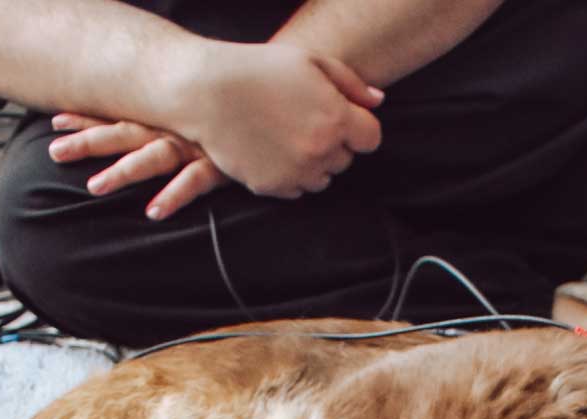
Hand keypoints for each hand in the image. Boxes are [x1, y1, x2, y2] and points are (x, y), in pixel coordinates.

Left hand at [49, 115, 224, 218]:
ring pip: (150, 156)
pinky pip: (193, 181)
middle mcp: (176, 124)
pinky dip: (173, 196)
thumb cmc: (241, 107)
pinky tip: (152, 212)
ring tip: (93, 187)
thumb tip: (158, 132)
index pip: (120, 114)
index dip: (88, 118)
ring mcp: (198, 143)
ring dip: (121, 172)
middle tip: (54, 152)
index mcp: (168, 112)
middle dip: (87, 141)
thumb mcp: (204, 108)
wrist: (288, 96)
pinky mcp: (222, 163)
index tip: (54, 121)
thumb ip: (182, 118)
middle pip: (123, 132)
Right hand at [178, 40, 383, 199]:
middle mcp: (321, 151)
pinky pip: (296, 189)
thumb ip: (350, 83)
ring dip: (313, 162)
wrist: (208, 92)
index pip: (371, 139)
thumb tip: (378, 102)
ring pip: (323, 179)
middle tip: (305, 120)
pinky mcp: (275, 188)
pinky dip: (290, 175)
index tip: (343, 118)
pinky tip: (272, 149)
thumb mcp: (310, 61)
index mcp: (336, 119)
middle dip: (334, 143)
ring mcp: (297, 173)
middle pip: (346, 160)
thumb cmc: (260, 69)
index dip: (358, 127)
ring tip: (287, 135)